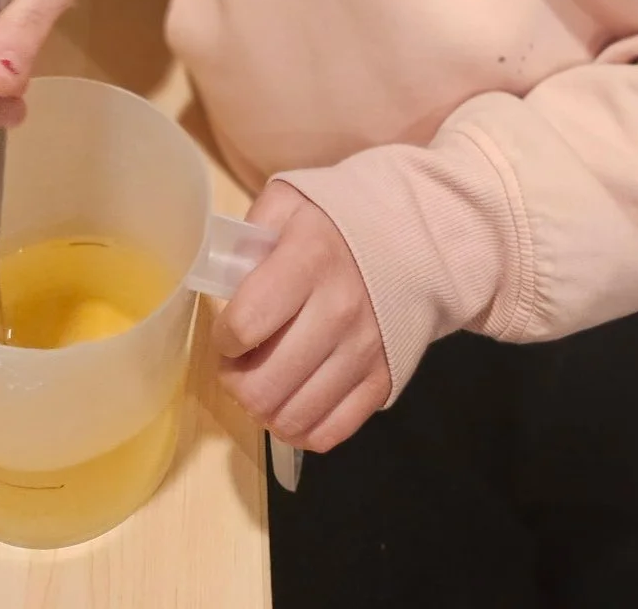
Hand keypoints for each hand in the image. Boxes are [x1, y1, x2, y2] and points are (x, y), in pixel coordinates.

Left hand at [212, 180, 391, 453]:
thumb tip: (224, 284)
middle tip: (241, 363)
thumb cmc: (338, 221)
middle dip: (236, 381)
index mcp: (310, 260)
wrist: (414, 236)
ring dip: (265, 409)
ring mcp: (365, 352)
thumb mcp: (288, 203)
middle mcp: (339, 311)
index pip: (245, 325)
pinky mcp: (384, 382)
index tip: (229, 329)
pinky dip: (301, 428)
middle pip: (262, 386)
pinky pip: (329, 433)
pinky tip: (295, 400)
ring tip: (266, 381)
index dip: (223, 337)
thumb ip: (248, 236)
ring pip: (291, 418)